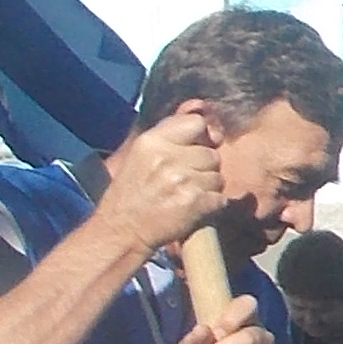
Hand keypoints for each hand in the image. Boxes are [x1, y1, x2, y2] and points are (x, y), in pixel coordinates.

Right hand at [98, 103, 231, 264]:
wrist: (122, 231)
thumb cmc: (132, 193)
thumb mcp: (141, 154)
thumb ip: (171, 133)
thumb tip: (205, 112)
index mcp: (152, 141)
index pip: (196, 123)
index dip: (202, 136)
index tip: (197, 149)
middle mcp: (168, 157)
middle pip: (212, 154)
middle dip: (204, 168)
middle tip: (183, 182)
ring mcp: (183, 180)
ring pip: (218, 177)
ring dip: (208, 188)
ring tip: (185, 195)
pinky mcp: (195, 202)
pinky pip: (220, 198)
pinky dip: (211, 206)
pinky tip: (192, 209)